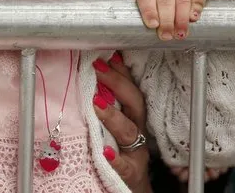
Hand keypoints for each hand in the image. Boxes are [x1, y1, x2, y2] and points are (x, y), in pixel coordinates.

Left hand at [92, 53, 152, 192]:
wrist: (132, 185)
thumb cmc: (120, 148)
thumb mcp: (117, 122)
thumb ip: (109, 100)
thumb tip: (95, 69)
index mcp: (134, 116)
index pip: (130, 87)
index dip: (121, 71)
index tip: (106, 55)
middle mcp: (138, 130)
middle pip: (135, 104)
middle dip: (118, 85)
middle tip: (97, 69)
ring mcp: (136, 152)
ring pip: (129, 132)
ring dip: (114, 117)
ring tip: (97, 104)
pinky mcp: (130, 173)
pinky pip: (125, 165)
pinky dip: (116, 159)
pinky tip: (105, 153)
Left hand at [135, 0, 212, 40]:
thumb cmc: (169, 3)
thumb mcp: (156, 7)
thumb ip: (154, 18)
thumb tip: (152, 37)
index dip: (149, 11)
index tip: (153, 26)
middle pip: (165, 0)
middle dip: (166, 21)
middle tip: (168, 36)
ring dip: (181, 19)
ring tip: (181, 33)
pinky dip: (196, 6)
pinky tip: (194, 17)